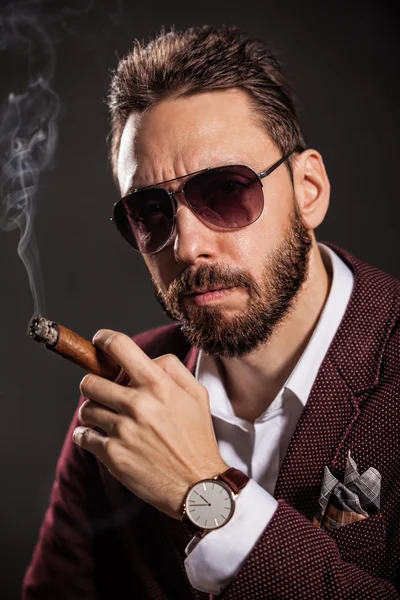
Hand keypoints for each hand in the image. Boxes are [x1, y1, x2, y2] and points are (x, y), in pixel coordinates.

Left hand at [73, 329, 228, 519]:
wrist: (197, 485)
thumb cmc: (197, 438)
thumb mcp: (197, 395)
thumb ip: (173, 368)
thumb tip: (147, 359)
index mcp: (158, 384)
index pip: (120, 346)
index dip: (104, 340)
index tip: (99, 342)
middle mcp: (138, 403)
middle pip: (90, 381)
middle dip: (94, 384)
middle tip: (104, 393)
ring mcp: (122, 430)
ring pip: (86, 409)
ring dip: (93, 412)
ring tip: (108, 419)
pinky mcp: (112, 454)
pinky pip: (83, 436)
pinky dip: (88, 436)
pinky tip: (102, 438)